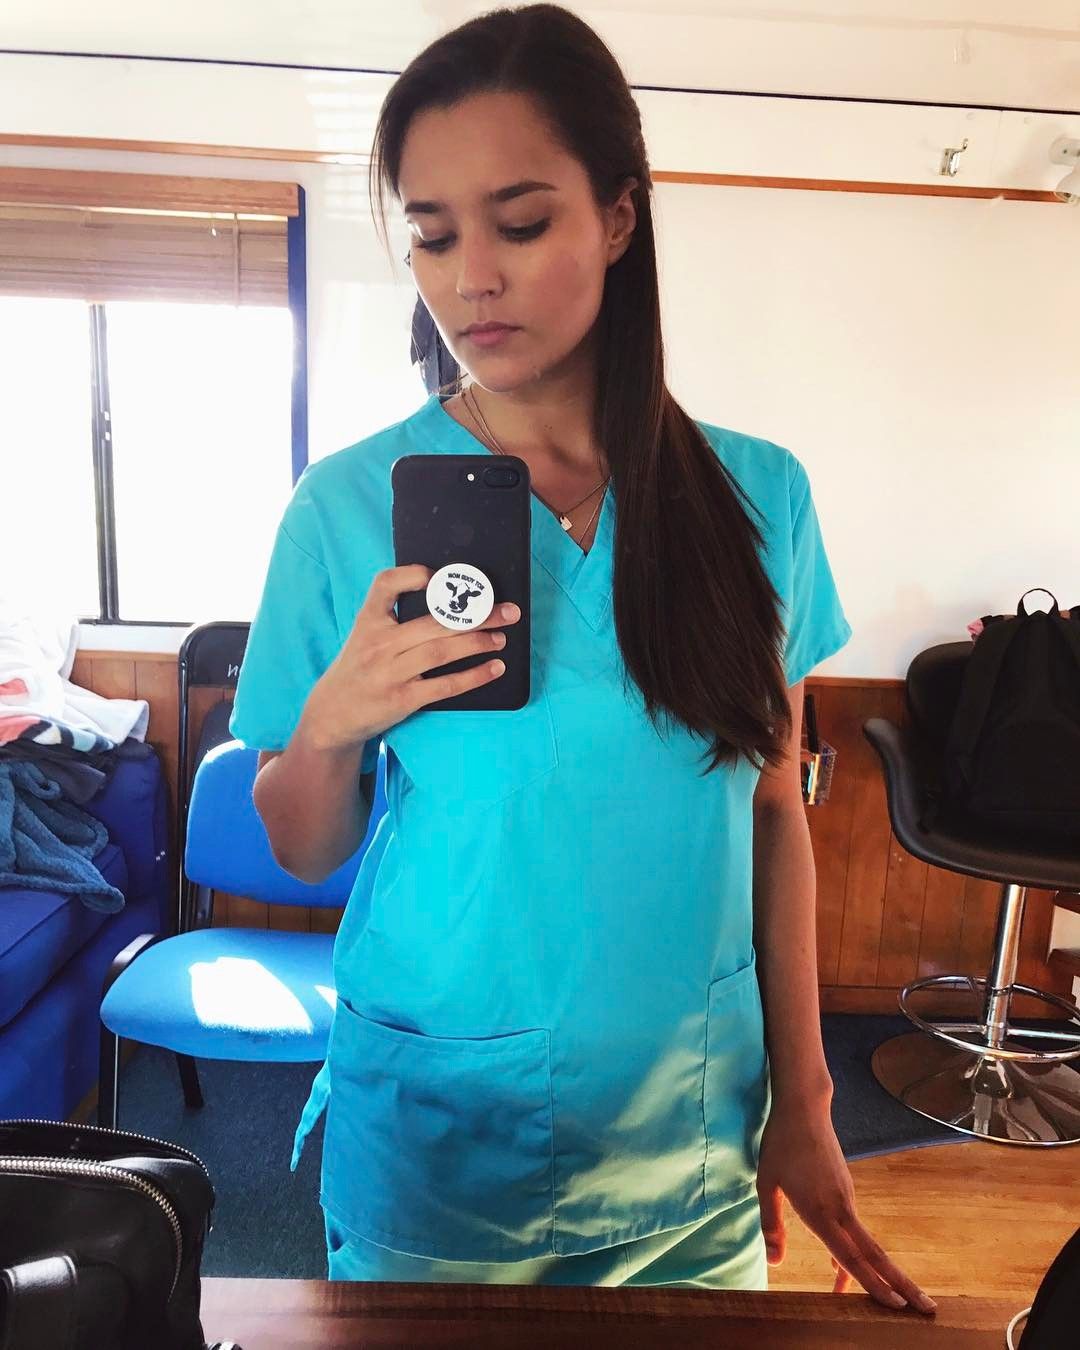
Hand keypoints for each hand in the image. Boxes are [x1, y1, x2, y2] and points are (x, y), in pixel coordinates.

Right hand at [305, 564, 519, 752]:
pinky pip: (444, 685)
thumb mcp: (364, 637)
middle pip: (433, 621)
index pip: (384, 585)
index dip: (409, 575)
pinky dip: (473, 676)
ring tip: (501, 638)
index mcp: (368, 621)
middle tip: (508, 611)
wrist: (331, 715)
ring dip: (478, 642)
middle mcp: (378, 643)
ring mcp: (390, 672)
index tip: (435, 575)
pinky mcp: (402, 699)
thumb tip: (448, 605)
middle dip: (476, 614)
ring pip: (441, 650)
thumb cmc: (357, 670)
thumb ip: (394, 620)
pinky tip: (493, 668)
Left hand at [755, 1100, 936, 1315]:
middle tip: (928, 1311)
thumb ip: (771, 1224)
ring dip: (880, 1272)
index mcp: (820, 1210)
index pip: (850, 1256)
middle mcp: (840, 1208)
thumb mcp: (766, 1182)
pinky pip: (854, 1228)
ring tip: (895, 1303)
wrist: (804, 1107)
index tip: (896, 1307)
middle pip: (875, 1253)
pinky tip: (842, 1266)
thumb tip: (775, 1264)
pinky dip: (858, 1252)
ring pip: (866, 1243)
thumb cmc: (781, 1144)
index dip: (872, 1283)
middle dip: (901, 1284)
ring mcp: (847, 1197)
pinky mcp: (846, 1189)